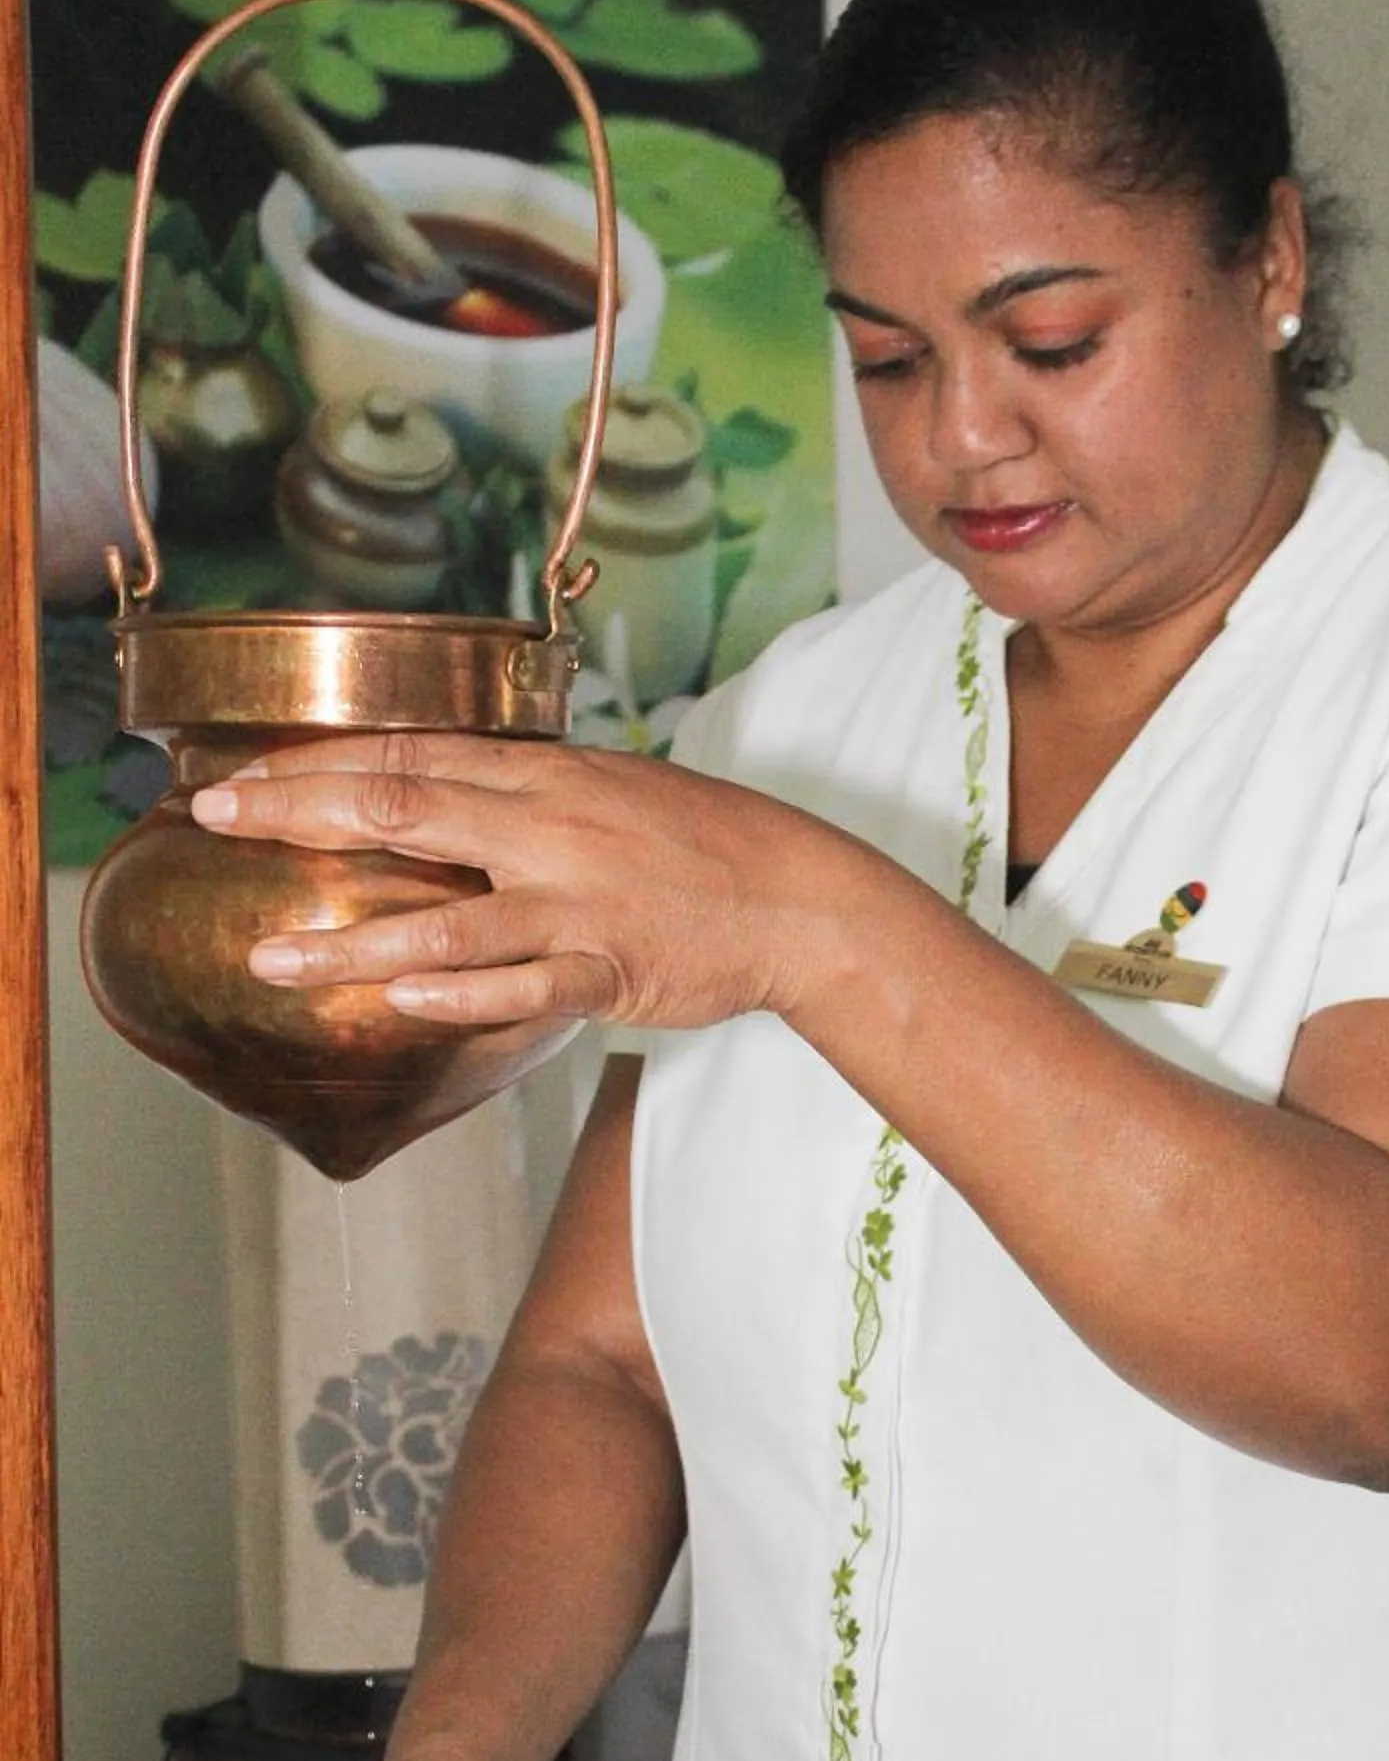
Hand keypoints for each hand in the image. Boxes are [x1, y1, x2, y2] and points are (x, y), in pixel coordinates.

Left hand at [187, 731, 858, 1033]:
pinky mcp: (610, 968)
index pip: (410, 757)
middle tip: (219, 821)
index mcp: (544, 777)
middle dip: (302, 815)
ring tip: (272, 960)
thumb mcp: (607, 792)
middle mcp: (549, 828)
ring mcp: (577, 902)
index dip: (318, 766)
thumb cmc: (701, 845)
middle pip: (406, 811)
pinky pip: (524, 985)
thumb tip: (436, 795)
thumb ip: (520, 798)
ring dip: (352, 943)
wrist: (799, 896)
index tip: (239, 778)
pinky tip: (402, 1003)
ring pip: (447, 922)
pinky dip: (461, 995)